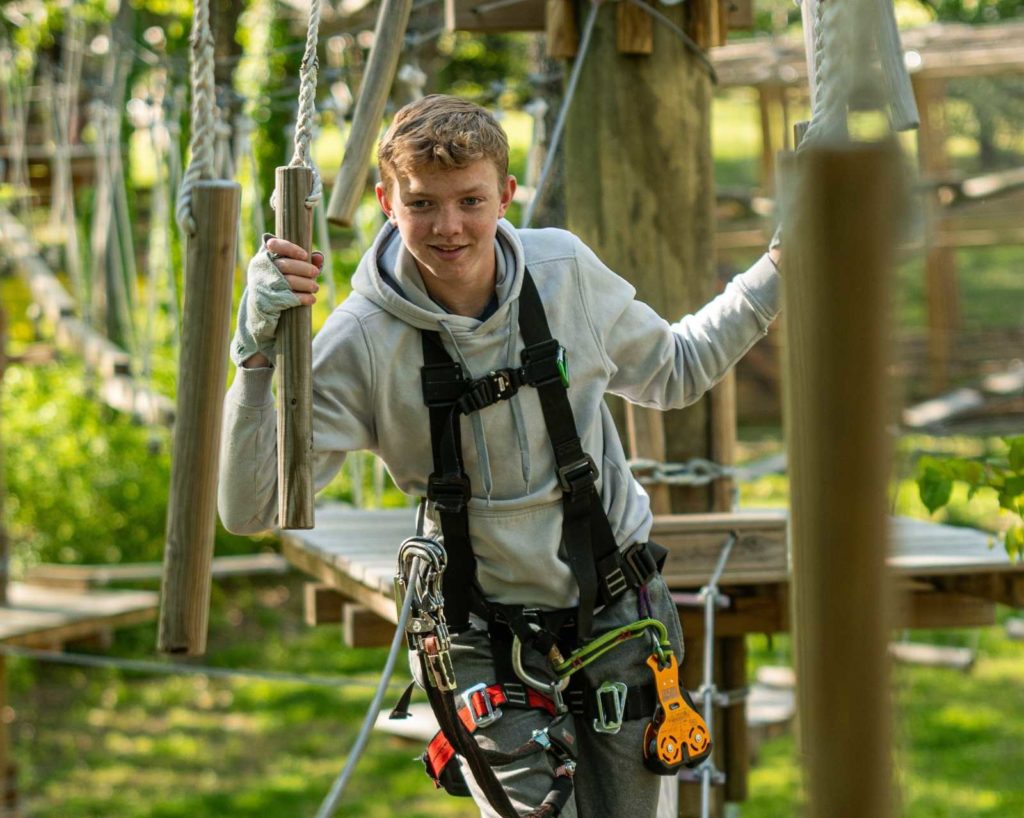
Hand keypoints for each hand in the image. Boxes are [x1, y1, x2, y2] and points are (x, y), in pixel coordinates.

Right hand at [230, 234, 324, 367]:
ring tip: (315, 288)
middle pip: (285, 265)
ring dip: (306, 284)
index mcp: (263, 259)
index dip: (290, 248)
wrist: (260, 316)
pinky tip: (311, 299)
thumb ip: (303, 264)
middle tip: (315, 273)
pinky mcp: (265, 302)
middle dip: (304, 269)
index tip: (305, 255)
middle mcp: (259, 271)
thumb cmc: (277, 290)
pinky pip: (288, 298)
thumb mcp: (287, 274)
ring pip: (288, 282)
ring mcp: (260, 287)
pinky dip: (302, 298)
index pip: (274, 245)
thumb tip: (319, 257)